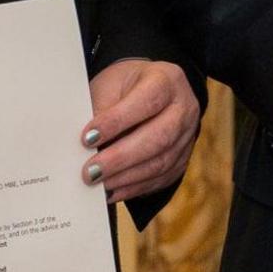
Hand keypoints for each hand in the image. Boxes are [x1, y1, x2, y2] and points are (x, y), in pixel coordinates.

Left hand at [82, 58, 201, 204]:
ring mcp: (187, 137)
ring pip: (161, 162)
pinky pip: (160, 179)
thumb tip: (85, 146)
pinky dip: (133, 188)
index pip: (147, 101)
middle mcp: (184, 109)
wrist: (150, 92)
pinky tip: (111, 191)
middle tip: (90, 171)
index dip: (118, 121)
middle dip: (121, 157)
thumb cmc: (125, 87)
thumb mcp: (111, 85)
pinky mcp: (182, 160)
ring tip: (97, 182)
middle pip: (159, 137)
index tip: (87, 138)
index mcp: (167, 80)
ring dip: (126, 177)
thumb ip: (101, 111)